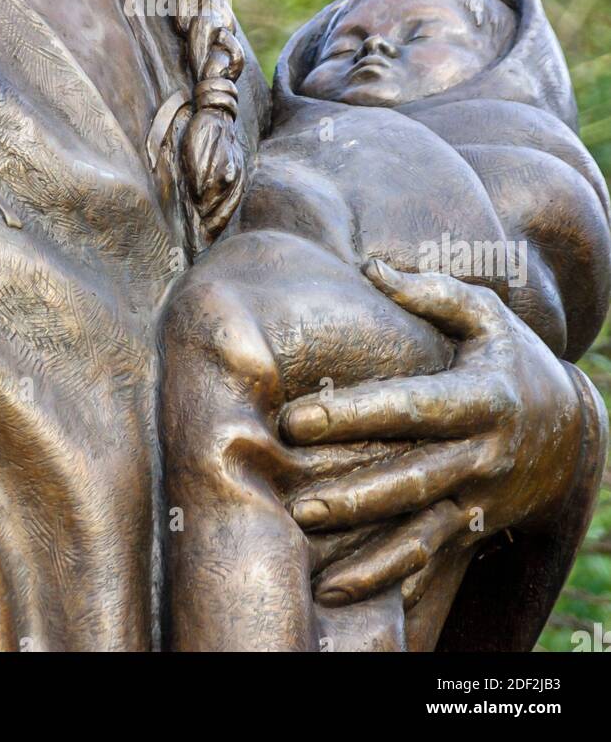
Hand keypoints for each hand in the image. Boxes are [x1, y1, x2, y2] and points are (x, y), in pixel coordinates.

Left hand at [279, 259, 585, 607]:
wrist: (573, 433)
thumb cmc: (513, 361)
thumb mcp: (488, 318)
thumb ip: (432, 294)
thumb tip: (372, 267)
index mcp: (482, 398)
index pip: (411, 407)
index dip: (355, 414)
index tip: (297, 418)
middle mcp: (482, 455)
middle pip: (412, 480)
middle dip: (354, 496)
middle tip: (296, 504)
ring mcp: (479, 499)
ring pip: (422, 535)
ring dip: (372, 559)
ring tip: (321, 575)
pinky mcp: (475, 529)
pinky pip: (434, 563)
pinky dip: (396, 587)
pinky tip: (352, 601)